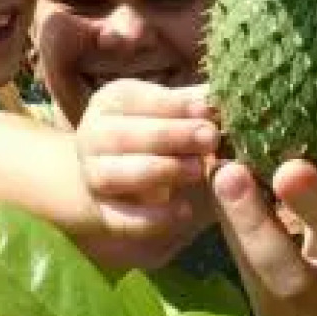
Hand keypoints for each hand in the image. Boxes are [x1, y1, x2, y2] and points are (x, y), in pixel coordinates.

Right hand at [74, 79, 219, 268]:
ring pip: (113, 175)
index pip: (134, 99)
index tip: (207, 111)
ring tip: (199, 170)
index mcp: (111, 102)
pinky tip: (184, 212)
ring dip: (159, 171)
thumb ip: (195, 105)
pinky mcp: (103, 213)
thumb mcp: (172, 113)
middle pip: (122, 135)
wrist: (122, 178)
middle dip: (169, 136)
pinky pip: (121, 219)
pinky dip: (152, 218)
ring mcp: (93, 176)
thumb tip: (223, 97)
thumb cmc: (159, 134)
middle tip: (210, 138)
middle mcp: (93, 136)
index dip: (172, 105)